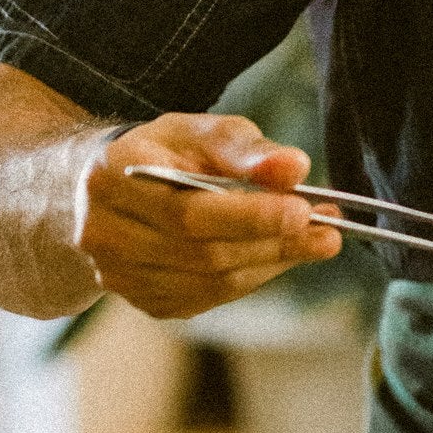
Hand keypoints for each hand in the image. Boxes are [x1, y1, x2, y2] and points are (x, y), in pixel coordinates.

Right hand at [72, 112, 342, 319]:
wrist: (103, 189)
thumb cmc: (164, 151)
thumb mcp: (199, 131)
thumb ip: (246, 149)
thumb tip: (295, 168)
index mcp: (112, 176)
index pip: (188, 210)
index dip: (249, 216)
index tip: (304, 210)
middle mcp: (103, 232)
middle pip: (202, 252)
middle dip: (274, 243)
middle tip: (329, 230)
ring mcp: (118, 275)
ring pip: (209, 282)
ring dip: (271, 263)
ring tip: (317, 240)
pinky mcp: (142, 300)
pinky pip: (207, 298)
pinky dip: (251, 278)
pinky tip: (279, 255)